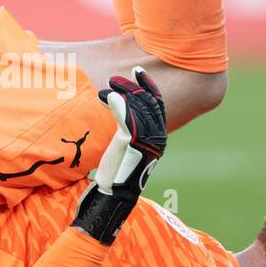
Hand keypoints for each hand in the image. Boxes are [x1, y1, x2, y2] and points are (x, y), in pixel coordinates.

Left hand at [73, 67, 167, 243]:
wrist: (113, 194)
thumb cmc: (117, 170)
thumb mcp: (126, 145)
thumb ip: (129, 127)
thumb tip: (122, 105)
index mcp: (158, 137)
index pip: (157, 105)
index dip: (148, 86)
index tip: (137, 72)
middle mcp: (157, 137)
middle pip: (148, 102)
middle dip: (134, 86)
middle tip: (118, 77)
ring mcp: (145, 140)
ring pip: (137, 107)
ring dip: (123, 92)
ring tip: (108, 84)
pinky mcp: (130, 142)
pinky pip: (126, 117)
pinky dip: (117, 104)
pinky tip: (107, 95)